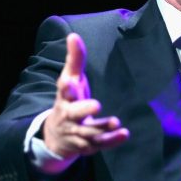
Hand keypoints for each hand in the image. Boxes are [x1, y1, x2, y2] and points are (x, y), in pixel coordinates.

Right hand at [42, 32, 128, 159]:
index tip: (70, 81)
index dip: (67, 86)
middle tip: (96, 105)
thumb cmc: (69, 100)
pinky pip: (99, 145)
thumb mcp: (70, 80)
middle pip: (74, 114)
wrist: (55, 136)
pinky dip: (111, 141)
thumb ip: (75, 59)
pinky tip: (124, 134)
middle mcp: (69, 116)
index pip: (63, 91)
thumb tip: (73, 35)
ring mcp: (77, 133)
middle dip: (83, 110)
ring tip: (116, 122)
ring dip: (101, 128)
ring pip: (88, 133)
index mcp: (65, 97)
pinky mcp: (86, 145)